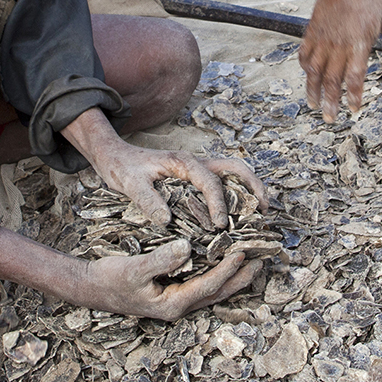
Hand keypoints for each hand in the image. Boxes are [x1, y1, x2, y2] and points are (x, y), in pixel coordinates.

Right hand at [0, 230, 258, 320]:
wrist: (92, 288)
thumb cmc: (111, 278)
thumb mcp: (134, 268)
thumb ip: (161, 260)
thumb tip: (187, 249)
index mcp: (174, 304)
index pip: (210, 286)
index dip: (228, 269)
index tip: (244, 252)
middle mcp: (180, 306)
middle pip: (221, 293)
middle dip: (243, 277)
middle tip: (265, 259)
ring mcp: (178, 302)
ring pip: (215, 290)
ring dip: (235, 276)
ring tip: (254, 259)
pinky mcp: (174, 293)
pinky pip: (204, 284)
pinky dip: (219, 272)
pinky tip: (225, 258)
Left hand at [83, 134, 269, 228]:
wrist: (114, 156)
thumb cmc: (123, 168)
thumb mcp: (129, 184)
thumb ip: (147, 200)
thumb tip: (166, 220)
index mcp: (183, 162)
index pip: (210, 182)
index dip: (218, 204)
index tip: (220, 225)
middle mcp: (196, 163)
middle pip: (235, 168)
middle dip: (254, 186)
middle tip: (266, 209)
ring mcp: (198, 169)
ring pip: (233, 174)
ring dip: (250, 189)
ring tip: (263, 211)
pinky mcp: (195, 177)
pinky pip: (223, 183)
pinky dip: (237, 194)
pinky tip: (241, 214)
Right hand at [300, 0, 381, 121]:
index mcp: (359, 44)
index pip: (355, 76)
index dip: (353, 95)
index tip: (353, 108)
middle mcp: (339, 45)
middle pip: (333, 80)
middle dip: (331, 101)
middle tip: (330, 118)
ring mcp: (324, 38)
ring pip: (315, 71)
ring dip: (313, 90)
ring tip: (313, 104)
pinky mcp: (312, 31)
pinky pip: (305, 53)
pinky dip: (304, 67)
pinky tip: (307, 76)